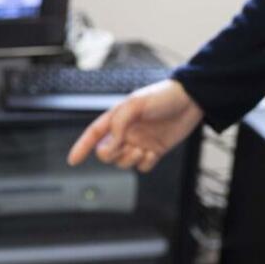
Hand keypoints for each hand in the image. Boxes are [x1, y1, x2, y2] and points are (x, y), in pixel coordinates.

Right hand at [67, 79, 203, 171]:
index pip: (93, 134)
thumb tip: (110, 145)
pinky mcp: (154, 151)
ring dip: (129, 160)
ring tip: (142, 150)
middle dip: (112, 155)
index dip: (82, 147)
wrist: (191, 101)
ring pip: (123, 163)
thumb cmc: (163, 96)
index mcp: (117, 118)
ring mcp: (139, 142)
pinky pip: (142, 167)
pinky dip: (145, 163)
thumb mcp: (136, 104)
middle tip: (124, 147)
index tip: (73, 160)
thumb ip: (119, 124)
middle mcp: (126, 132)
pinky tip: (153, 152)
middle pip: (106, 153)